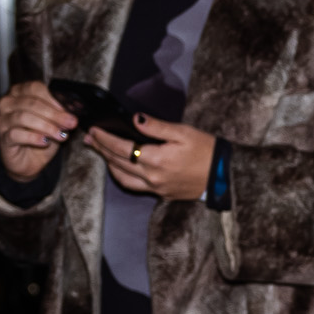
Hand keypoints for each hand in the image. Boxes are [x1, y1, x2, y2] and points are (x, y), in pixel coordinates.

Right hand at [0, 80, 77, 179]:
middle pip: (31, 103)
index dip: (54, 99)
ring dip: (46, 126)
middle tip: (70, 124)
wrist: (29, 160)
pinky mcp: (3, 138)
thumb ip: (61, 115)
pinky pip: (16, 134)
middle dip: (54, 114)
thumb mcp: (54, 123)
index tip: (69, 111)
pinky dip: (33, 137)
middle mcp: (8, 103)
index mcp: (20, 93)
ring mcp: (3, 120)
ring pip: (23, 117)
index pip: (35, 88)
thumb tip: (72, 114)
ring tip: (61, 135)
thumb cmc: (41, 136)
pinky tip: (45, 142)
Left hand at [87, 114, 214, 201]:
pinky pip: (136, 187)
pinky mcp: (163, 195)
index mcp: (156, 160)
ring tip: (101, 153)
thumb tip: (135, 119)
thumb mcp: (183, 132)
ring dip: (109, 165)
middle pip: (118, 163)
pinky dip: (123, 176)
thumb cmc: (206, 151)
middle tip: (90, 138)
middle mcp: (152, 177)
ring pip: (123, 179)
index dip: (105, 138)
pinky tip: (120, 168)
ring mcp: (157, 189)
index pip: (121, 148)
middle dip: (101, 149)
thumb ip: (156, 126)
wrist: (224, 176)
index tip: (94, 129)